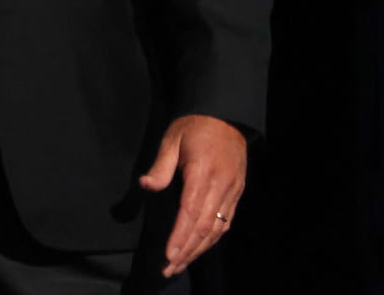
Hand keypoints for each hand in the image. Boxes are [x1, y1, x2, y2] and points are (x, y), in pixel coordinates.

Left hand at [138, 113, 246, 277]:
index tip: (169, 254)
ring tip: (181, 264)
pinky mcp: (237, 192)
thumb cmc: (195, 125)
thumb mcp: (172, 138)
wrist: (227, 115)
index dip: (180, 236)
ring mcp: (232, 190)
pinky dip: (213, 238)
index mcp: (203, 171)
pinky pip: (226, 221)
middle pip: (204, 226)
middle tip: (170, 268)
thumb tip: (146, 185)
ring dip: (199, 249)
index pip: (191, 211)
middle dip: (187, 250)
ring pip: (217, 228)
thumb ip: (161, 165)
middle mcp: (221, 185)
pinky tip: (200, 248)